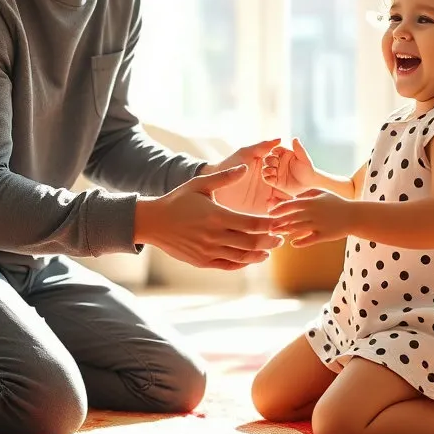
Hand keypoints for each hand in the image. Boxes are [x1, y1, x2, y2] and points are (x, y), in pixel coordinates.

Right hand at [135, 166, 278, 269]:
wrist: (153, 222)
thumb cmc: (178, 200)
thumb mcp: (200, 184)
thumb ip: (225, 177)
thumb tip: (246, 167)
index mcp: (217, 216)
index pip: (252, 224)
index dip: (269, 225)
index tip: (279, 222)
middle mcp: (214, 236)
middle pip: (251, 243)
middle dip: (269, 241)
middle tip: (281, 238)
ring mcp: (208, 251)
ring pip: (242, 257)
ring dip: (259, 254)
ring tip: (269, 250)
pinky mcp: (202, 261)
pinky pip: (228, 265)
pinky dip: (243, 263)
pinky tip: (251, 258)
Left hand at [203, 138, 288, 215]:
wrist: (213, 183)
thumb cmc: (230, 165)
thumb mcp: (246, 154)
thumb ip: (262, 147)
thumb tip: (279, 138)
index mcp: (274, 170)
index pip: (290, 173)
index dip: (291, 175)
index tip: (283, 176)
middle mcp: (275, 184)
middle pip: (292, 190)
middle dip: (292, 193)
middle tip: (283, 193)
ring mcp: (270, 198)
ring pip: (286, 204)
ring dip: (286, 205)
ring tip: (275, 202)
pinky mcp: (263, 210)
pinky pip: (275, 215)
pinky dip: (276, 214)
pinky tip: (269, 211)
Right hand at [261, 138, 316, 196]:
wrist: (309, 183)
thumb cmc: (308, 169)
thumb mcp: (304, 159)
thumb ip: (299, 149)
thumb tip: (294, 138)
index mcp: (284, 155)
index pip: (274, 150)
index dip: (273, 152)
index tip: (276, 154)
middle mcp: (279, 163)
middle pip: (267, 159)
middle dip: (269, 161)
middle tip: (277, 164)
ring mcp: (276, 172)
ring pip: (265, 168)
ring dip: (267, 169)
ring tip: (275, 171)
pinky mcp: (275, 181)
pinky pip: (266, 178)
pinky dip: (268, 178)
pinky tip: (275, 179)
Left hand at [269, 189, 352, 247]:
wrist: (354, 215)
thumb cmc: (336, 203)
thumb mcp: (322, 193)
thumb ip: (306, 193)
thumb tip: (293, 198)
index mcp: (312, 202)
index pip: (290, 205)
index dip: (278, 209)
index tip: (270, 214)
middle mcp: (313, 213)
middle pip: (291, 218)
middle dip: (279, 223)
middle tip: (269, 227)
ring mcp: (319, 224)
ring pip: (298, 229)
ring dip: (286, 232)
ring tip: (277, 234)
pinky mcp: (324, 235)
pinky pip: (309, 240)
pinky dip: (300, 242)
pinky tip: (293, 243)